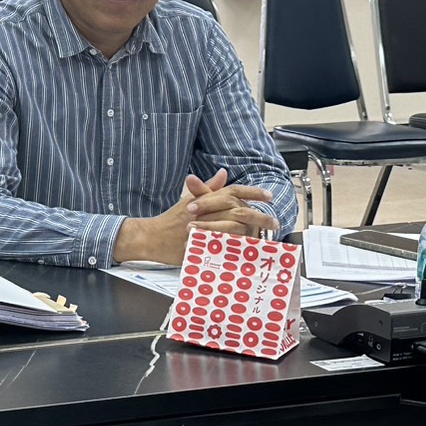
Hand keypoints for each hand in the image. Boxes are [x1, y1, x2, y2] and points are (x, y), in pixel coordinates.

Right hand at [114, 170, 277, 264]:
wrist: (151, 237)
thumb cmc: (171, 219)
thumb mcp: (190, 200)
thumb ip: (209, 188)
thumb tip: (223, 173)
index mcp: (204, 199)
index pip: (232, 191)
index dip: (252, 192)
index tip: (269, 196)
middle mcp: (206, 212)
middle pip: (238, 211)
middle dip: (259, 216)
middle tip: (274, 222)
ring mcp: (204, 230)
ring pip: (235, 229)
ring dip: (254, 233)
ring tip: (267, 238)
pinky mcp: (201, 246)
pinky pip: (224, 247)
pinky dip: (238, 249)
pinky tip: (251, 252)